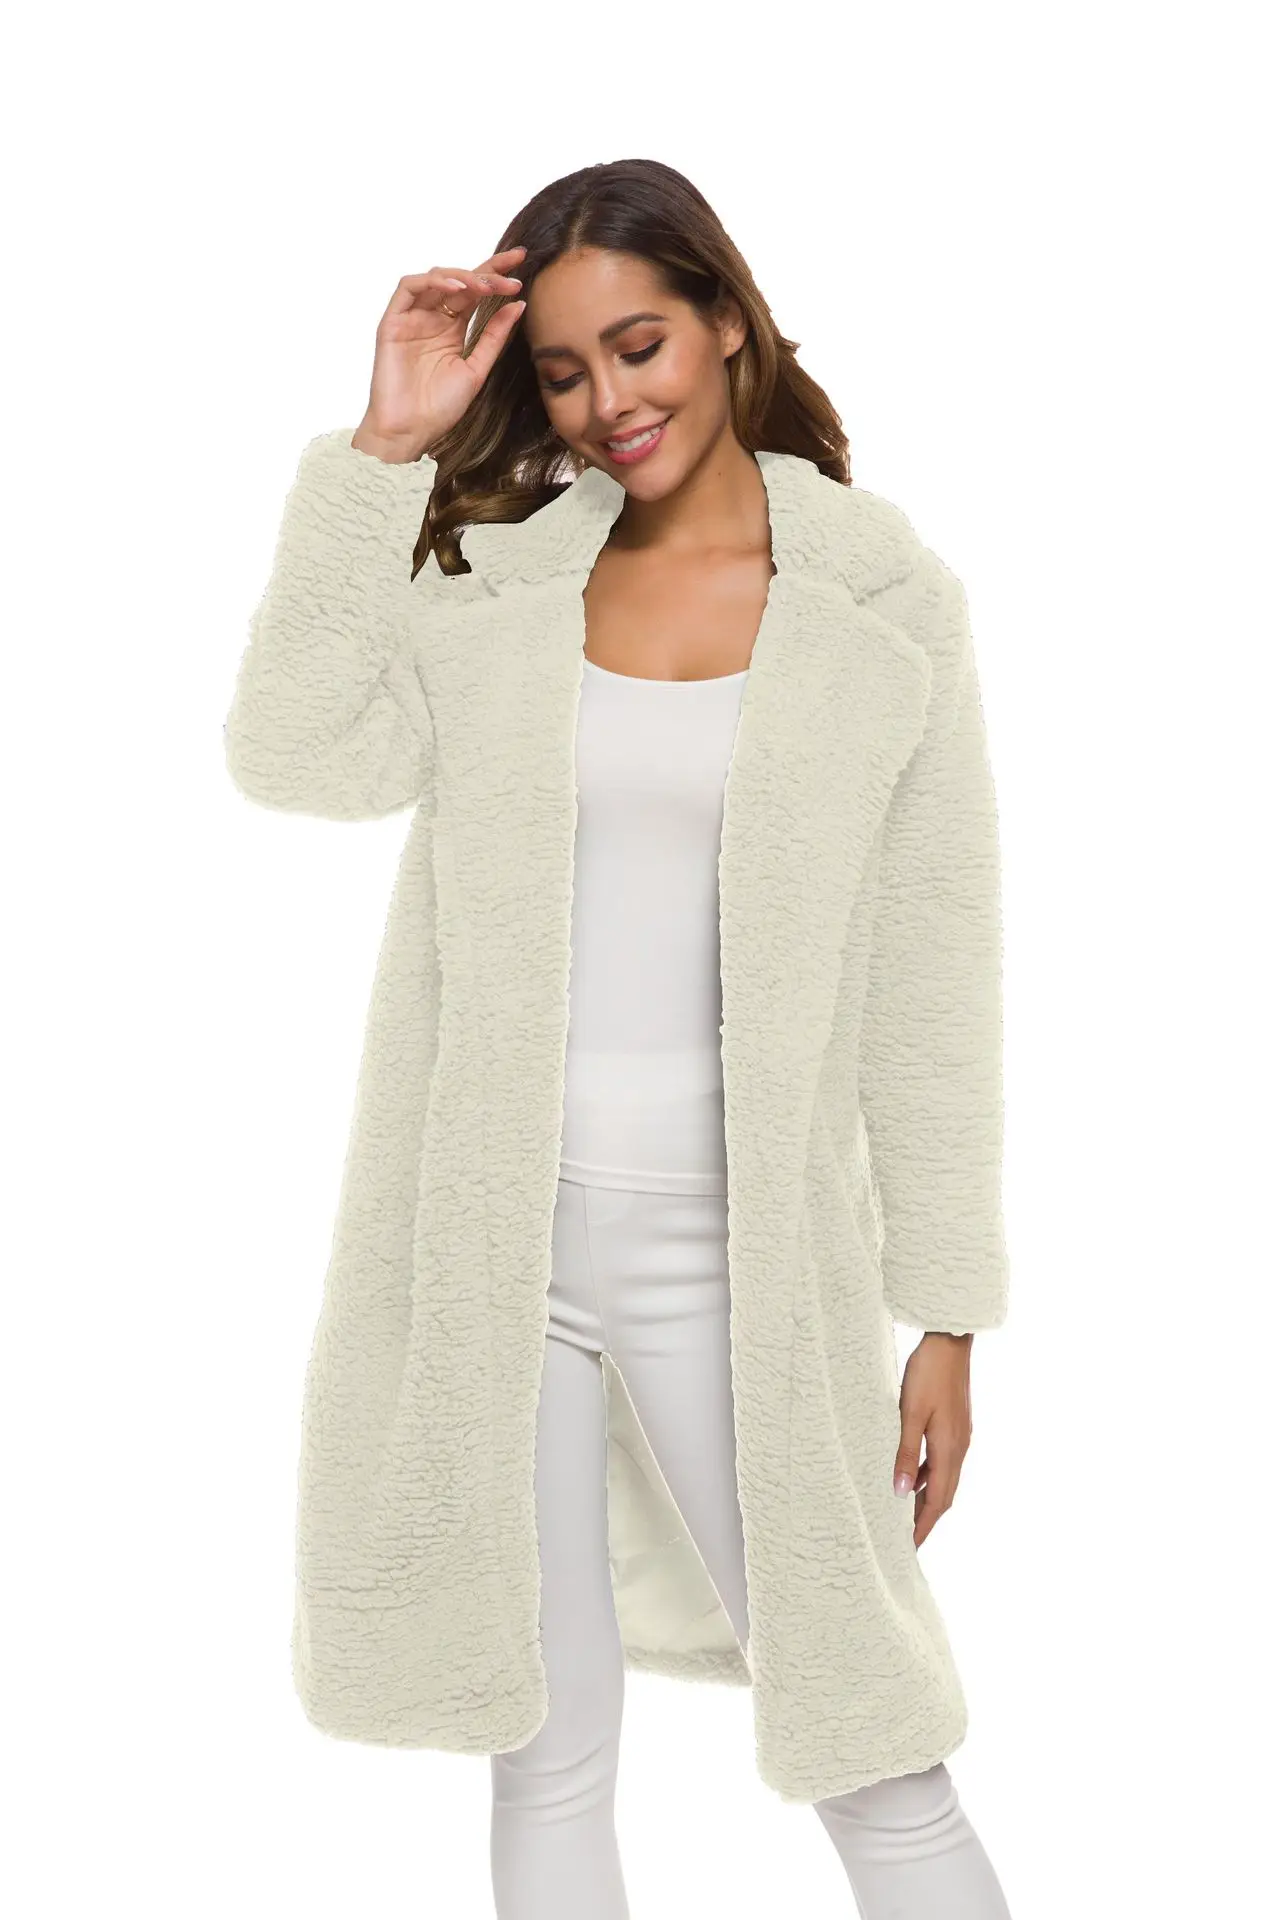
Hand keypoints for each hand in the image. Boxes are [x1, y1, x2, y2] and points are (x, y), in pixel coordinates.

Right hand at [353, 248, 528, 460]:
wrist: (411, 431)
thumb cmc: (440, 408)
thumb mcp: (477, 369)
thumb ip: (494, 337)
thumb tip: (518, 305)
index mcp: (452, 328)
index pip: (476, 293)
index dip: (497, 275)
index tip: (522, 263)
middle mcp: (432, 318)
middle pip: (459, 281)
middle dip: (487, 272)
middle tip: (511, 273)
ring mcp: (412, 318)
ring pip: (435, 279)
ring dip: (463, 276)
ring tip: (485, 285)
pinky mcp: (392, 322)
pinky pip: (409, 288)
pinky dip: (433, 282)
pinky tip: (456, 288)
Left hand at [893, 1331, 973, 1546]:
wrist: (950, 1342)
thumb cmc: (928, 1373)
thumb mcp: (910, 1414)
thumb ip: (905, 1454)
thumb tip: (900, 1493)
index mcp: (950, 1450)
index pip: (937, 1501)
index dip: (923, 1527)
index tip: (909, 1549)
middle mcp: (960, 1449)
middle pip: (944, 1495)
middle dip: (925, 1519)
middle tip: (905, 1540)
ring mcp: (959, 1437)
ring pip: (942, 1479)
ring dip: (926, 1498)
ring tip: (904, 1514)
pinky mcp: (955, 1426)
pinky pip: (941, 1462)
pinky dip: (927, 1476)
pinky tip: (911, 1476)